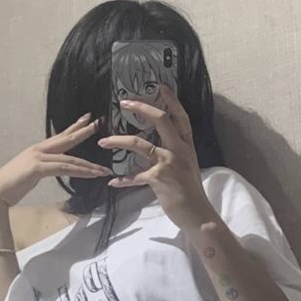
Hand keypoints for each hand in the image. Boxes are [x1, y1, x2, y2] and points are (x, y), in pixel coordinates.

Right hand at [0, 114, 113, 208]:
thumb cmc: (9, 187)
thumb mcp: (28, 175)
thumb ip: (40, 169)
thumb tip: (49, 170)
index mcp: (36, 150)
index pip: (59, 137)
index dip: (73, 128)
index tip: (86, 120)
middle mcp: (38, 150)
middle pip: (66, 139)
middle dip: (83, 131)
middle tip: (98, 123)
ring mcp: (38, 157)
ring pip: (70, 158)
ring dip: (89, 165)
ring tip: (104, 169)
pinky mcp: (38, 168)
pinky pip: (64, 168)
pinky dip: (80, 172)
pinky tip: (92, 175)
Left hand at [97, 84, 221, 234]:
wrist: (197, 214)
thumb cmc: (190, 192)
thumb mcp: (187, 166)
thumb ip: (175, 153)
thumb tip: (159, 148)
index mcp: (187, 145)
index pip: (181, 116)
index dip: (171, 100)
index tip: (160, 86)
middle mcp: (179, 149)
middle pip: (160, 120)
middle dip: (141, 108)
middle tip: (124, 102)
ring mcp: (169, 162)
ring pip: (140, 144)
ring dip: (118, 141)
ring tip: (103, 142)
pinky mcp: (159, 178)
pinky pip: (135, 176)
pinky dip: (123, 180)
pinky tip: (113, 182)